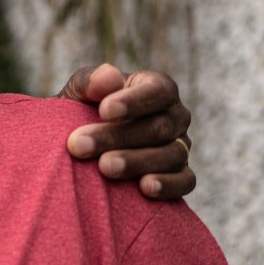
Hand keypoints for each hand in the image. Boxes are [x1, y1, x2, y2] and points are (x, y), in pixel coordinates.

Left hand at [60, 63, 193, 199]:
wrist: (79, 149)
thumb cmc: (79, 112)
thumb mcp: (78, 93)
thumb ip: (89, 82)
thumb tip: (109, 76)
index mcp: (157, 89)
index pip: (158, 91)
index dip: (134, 101)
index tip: (104, 110)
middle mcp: (175, 117)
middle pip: (159, 127)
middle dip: (117, 137)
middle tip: (78, 145)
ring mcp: (181, 147)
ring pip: (172, 155)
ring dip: (136, 162)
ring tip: (104, 167)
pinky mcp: (181, 176)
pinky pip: (185, 181)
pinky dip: (168, 185)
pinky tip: (145, 187)